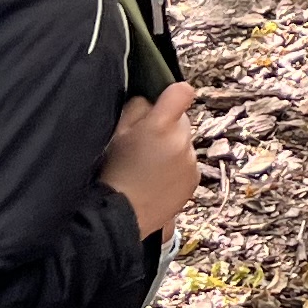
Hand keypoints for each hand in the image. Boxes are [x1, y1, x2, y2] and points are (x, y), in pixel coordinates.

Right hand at [98, 81, 198, 235]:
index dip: (171, 94)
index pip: (182, 92)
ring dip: (172, 147)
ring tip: (148, 166)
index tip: (161, 103)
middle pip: (181, 120)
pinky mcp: (195, 180)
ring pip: (184, 142)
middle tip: (144, 142)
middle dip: (166, 125)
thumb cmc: (113, 171)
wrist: (122, 215)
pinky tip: (156, 179)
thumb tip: (151, 100)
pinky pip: (187, 163)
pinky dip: (176, 167)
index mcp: (161, 125)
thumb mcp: (115, 132)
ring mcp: (191, 162)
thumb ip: (137, 107)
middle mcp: (182, 141)